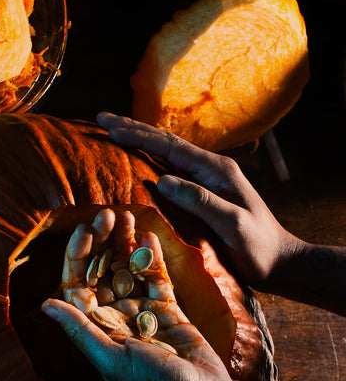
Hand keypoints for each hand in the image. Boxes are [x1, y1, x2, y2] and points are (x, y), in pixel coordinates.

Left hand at [44, 208, 239, 380]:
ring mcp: (140, 312)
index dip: (77, 255)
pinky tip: (148, 234)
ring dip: (123, 243)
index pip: (77, 283)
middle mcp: (113, 317)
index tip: (85, 229)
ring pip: (126, 269)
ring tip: (126, 215)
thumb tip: (46, 304)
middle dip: (100, 242)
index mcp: (94, 328)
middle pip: (99, 271)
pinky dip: (150, 256)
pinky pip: (155, 277)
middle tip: (107, 214)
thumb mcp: (111, 359)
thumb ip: (80, 330)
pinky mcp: (167, 310)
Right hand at [95, 112, 306, 290]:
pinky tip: (134, 158)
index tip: (110, 128)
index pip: (170, 147)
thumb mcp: (232, 224)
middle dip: (132, 128)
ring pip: (165, 153)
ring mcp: (206, 180)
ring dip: (138, 140)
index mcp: (217, 170)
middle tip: (100, 118)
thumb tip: (162, 180)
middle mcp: (211, 169)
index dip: (138, 136)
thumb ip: (200, 201)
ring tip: (111, 130)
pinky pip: (169, 169)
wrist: (279, 262)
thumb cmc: (257, 246)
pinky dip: (147, 158)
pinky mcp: (201, 193)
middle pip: (165, 142)